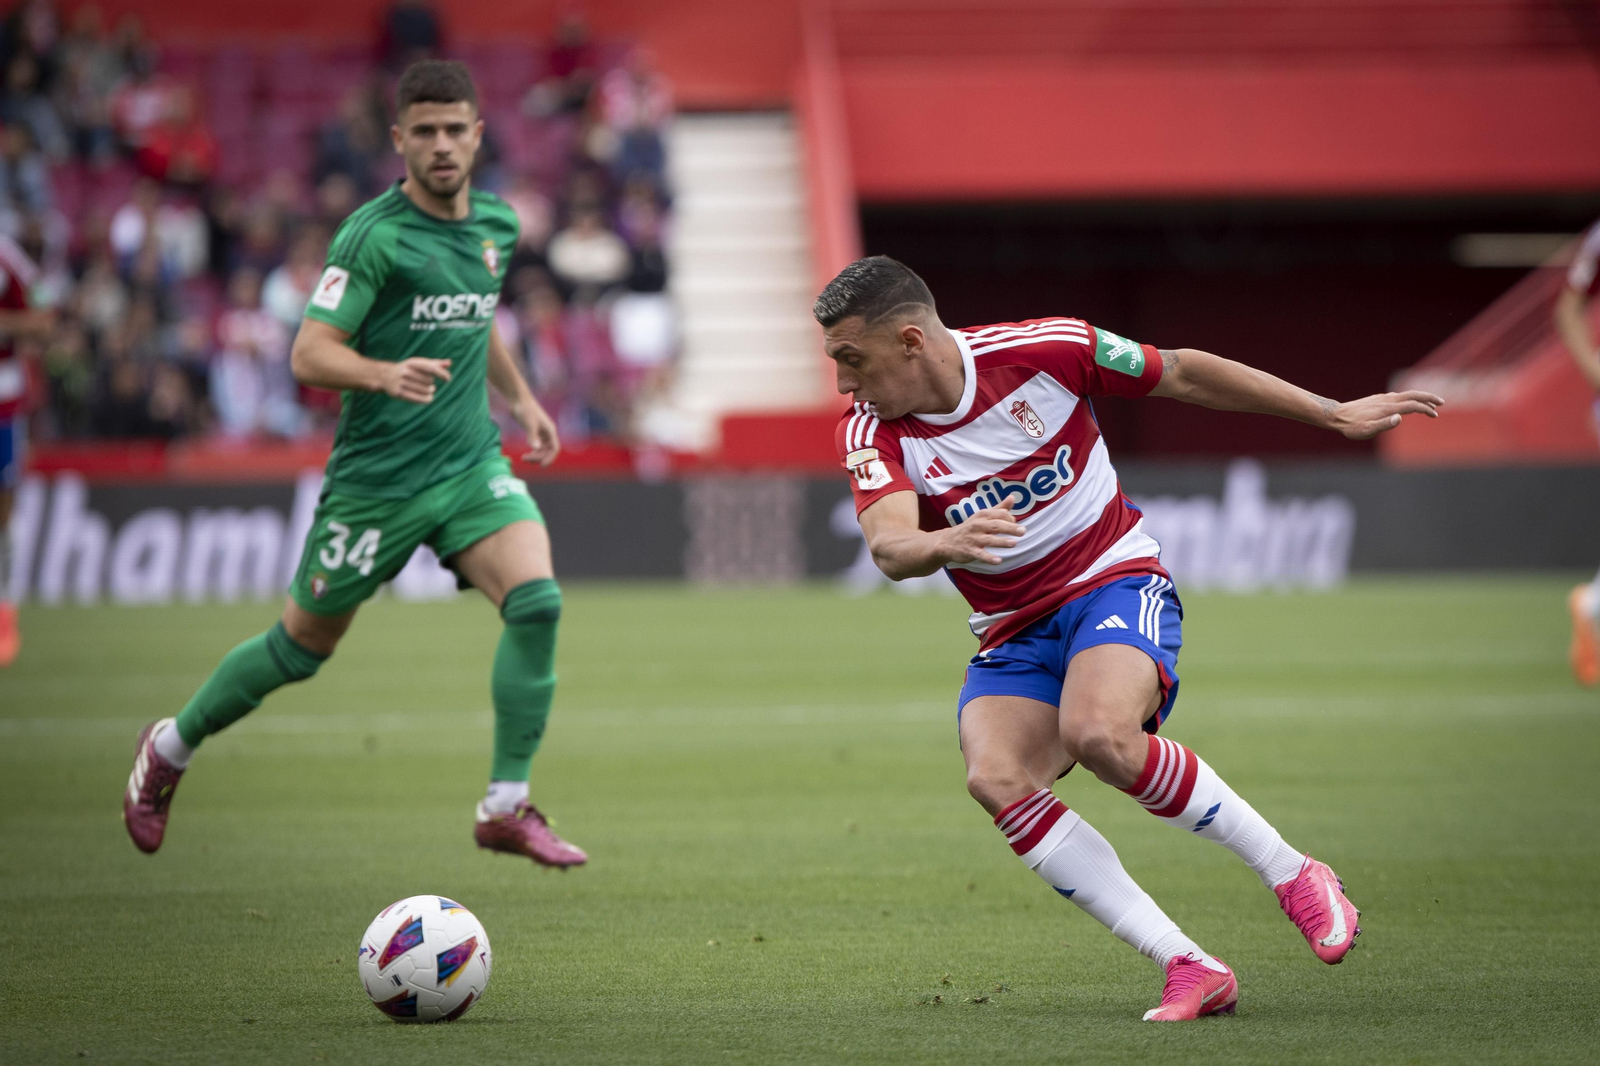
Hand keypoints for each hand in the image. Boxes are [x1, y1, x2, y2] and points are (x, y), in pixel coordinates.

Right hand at [381, 358, 451, 403]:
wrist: (384, 376)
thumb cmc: (407, 369)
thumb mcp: (418, 364)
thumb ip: (435, 363)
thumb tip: (449, 363)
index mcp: (412, 362)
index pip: (430, 368)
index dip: (441, 373)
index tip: (448, 379)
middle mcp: (406, 371)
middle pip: (429, 381)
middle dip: (431, 383)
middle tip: (427, 383)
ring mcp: (401, 382)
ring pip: (425, 390)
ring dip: (430, 391)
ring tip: (429, 389)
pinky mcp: (399, 393)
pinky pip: (419, 399)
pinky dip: (427, 399)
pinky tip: (430, 398)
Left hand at [514, 400, 559, 466]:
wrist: (518, 400)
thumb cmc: (525, 410)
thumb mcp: (529, 424)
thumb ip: (533, 436)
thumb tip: (535, 448)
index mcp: (550, 431)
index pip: (555, 448)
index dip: (550, 458)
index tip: (541, 465)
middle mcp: (548, 433)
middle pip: (548, 451)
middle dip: (538, 457)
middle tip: (524, 459)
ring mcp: (541, 433)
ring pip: (542, 450)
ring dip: (535, 456)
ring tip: (523, 458)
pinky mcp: (535, 432)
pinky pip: (537, 446)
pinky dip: (533, 452)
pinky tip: (525, 454)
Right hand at [936, 497, 1023, 565]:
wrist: (947, 541)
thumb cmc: (970, 528)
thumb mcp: (982, 516)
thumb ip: (999, 508)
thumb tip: (1013, 497)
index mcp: (982, 515)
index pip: (999, 514)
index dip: (1010, 518)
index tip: (1016, 524)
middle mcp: (977, 525)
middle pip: (996, 525)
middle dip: (1009, 528)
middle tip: (1023, 531)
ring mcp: (973, 539)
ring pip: (989, 540)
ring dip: (1001, 541)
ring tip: (1014, 543)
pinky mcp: (969, 551)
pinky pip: (980, 555)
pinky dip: (989, 558)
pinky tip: (998, 561)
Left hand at [1327, 390, 1443, 439]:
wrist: (1336, 415)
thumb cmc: (1352, 426)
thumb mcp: (1367, 430)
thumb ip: (1384, 425)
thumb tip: (1400, 418)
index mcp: (1388, 408)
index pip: (1412, 405)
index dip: (1426, 409)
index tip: (1434, 415)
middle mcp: (1387, 400)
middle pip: (1413, 395)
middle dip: (1429, 398)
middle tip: (1441, 402)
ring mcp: (1382, 398)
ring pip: (1406, 394)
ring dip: (1420, 398)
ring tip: (1429, 405)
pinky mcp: (1377, 399)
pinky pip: (1398, 396)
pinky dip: (1409, 398)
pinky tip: (1408, 403)